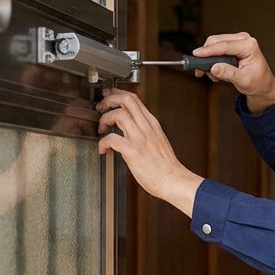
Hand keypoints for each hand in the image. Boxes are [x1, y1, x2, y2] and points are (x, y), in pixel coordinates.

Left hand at [97, 88, 203, 216]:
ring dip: (104, 119)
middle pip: (126, 100)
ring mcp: (140, 138)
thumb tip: (131, 127)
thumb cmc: (166, 166)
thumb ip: (146, 131)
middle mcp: (146, 127)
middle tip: (101, 107)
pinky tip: (103, 149)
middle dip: (109, 100)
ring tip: (101, 129)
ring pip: (118, 114)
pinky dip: (102, 142)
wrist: (173, 180)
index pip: (134, 99)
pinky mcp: (133, 152)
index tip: (109, 96)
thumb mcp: (158, 140)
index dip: (117, 94)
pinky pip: (112, 138)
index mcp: (152, 123)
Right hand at [192, 32, 274, 113]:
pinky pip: (217, 47)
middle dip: (206, 55)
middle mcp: (243, 40)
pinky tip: (214, 70)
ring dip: (208, 58)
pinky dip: (211, 58)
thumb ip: (229, 73)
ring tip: (210, 74)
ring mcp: (238, 41)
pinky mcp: (233, 45)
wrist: (263, 85)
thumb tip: (214, 68)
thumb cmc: (258, 82)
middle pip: (217, 41)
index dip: (209, 50)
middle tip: (200, 70)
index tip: (197, 55)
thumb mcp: (243, 81)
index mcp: (249, 46)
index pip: (224, 46)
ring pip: (214, 43)